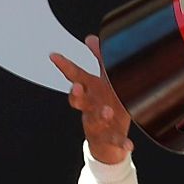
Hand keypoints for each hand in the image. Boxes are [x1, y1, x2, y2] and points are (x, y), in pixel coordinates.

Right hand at [50, 35, 133, 164]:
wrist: (109, 143)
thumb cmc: (107, 106)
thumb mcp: (105, 82)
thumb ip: (100, 60)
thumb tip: (91, 37)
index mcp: (91, 92)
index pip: (76, 77)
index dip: (65, 66)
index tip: (54, 55)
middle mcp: (91, 108)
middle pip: (79, 101)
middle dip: (76, 94)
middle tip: (77, 87)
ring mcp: (99, 124)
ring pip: (95, 120)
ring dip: (100, 116)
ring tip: (107, 111)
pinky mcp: (110, 139)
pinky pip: (116, 141)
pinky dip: (122, 143)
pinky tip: (130, 145)